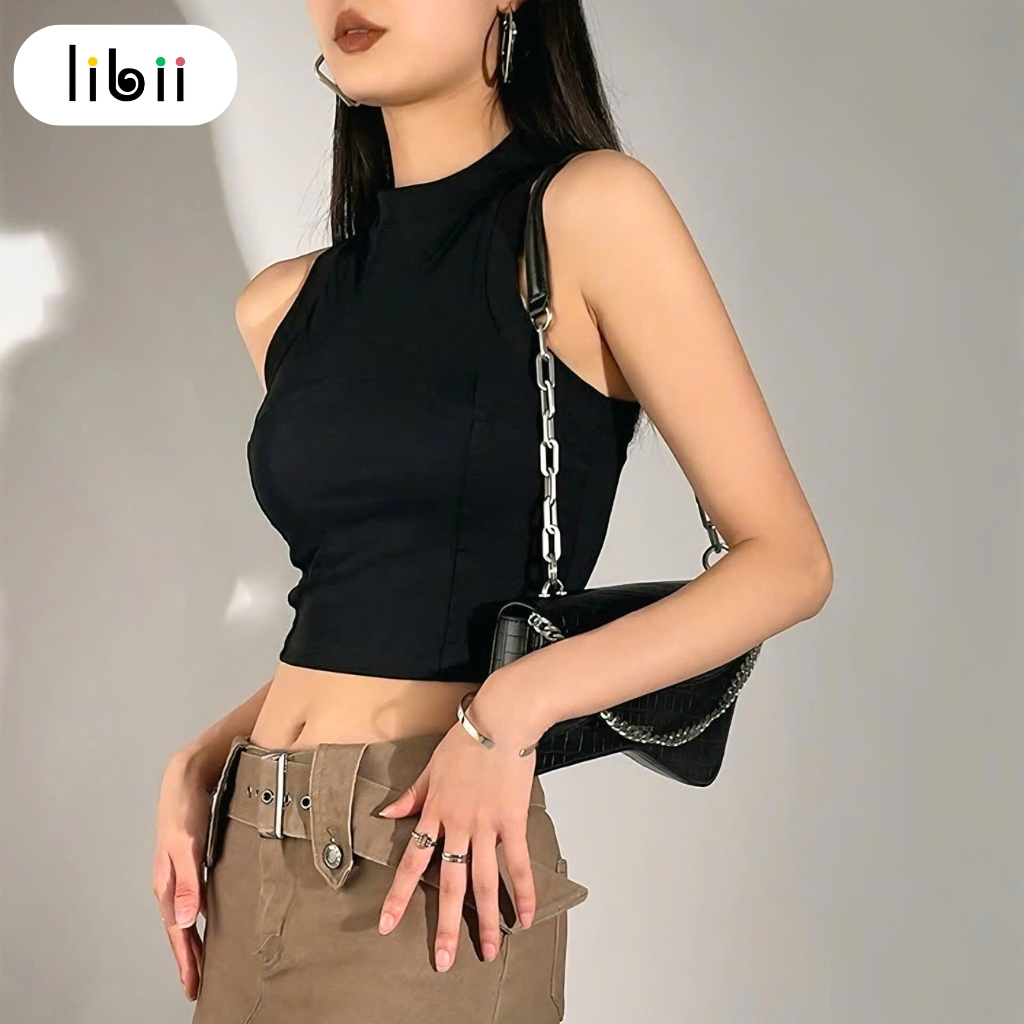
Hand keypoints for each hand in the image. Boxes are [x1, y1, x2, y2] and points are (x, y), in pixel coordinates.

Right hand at [152, 752, 212, 1000]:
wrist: (186, 777)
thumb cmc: (185, 809)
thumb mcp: (187, 845)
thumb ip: (188, 882)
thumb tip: (185, 921)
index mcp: (167, 884)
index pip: (176, 932)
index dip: (185, 959)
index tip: (193, 985)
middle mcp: (171, 883)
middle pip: (178, 929)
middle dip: (188, 959)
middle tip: (198, 986)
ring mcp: (180, 873)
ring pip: (185, 916)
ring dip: (193, 940)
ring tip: (204, 964)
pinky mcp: (191, 863)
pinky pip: (193, 900)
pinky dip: (199, 918)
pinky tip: (207, 923)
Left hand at [376, 706, 537, 970]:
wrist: (501, 721)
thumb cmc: (466, 739)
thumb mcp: (430, 766)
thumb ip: (412, 795)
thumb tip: (387, 814)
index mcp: (434, 812)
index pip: (412, 861)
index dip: (399, 895)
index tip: (387, 925)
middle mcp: (458, 825)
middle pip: (449, 882)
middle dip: (445, 924)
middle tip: (442, 960)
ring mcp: (486, 825)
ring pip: (483, 881)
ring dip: (487, 919)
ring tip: (488, 951)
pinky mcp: (513, 821)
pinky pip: (517, 862)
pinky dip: (522, 890)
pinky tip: (526, 916)